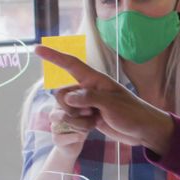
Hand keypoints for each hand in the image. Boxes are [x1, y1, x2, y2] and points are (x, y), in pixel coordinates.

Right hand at [36, 45, 174, 154]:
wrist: (142, 131)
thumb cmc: (132, 113)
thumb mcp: (112, 104)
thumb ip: (88, 98)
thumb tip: (67, 98)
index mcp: (94, 80)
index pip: (70, 65)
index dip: (53, 56)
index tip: (37, 48)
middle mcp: (87, 90)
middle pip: (60, 95)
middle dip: (69, 107)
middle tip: (91, 113)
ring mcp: (86, 105)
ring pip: (63, 110)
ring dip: (76, 120)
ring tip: (95, 120)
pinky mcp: (87, 119)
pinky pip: (71, 122)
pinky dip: (80, 127)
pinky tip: (95, 127)